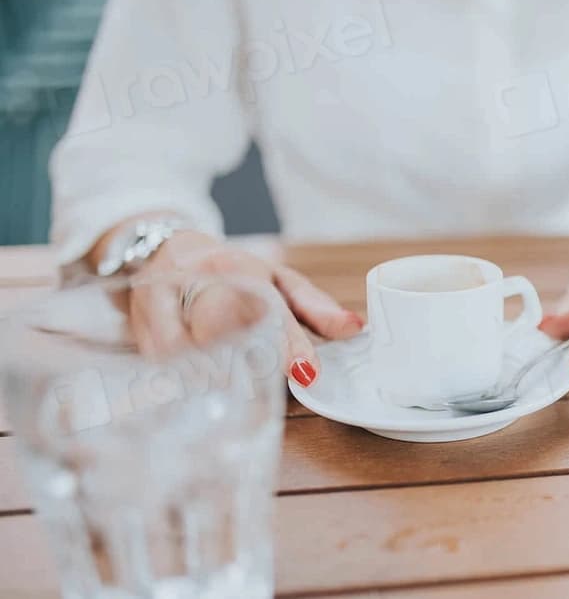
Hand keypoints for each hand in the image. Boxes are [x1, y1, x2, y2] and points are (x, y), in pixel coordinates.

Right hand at [125, 230, 362, 386]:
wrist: (162, 248)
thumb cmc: (232, 272)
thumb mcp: (280, 280)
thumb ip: (316, 308)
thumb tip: (356, 328)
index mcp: (240, 266)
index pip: (268, 306)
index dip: (289, 343)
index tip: (305, 373)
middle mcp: (198, 278)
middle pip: (219, 321)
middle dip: (243, 360)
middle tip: (262, 391)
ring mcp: (162, 299)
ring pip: (181, 342)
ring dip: (206, 374)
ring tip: (228, 397)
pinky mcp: (135, 321)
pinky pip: (154, 356)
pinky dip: (174, 379)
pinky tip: (191, 395)